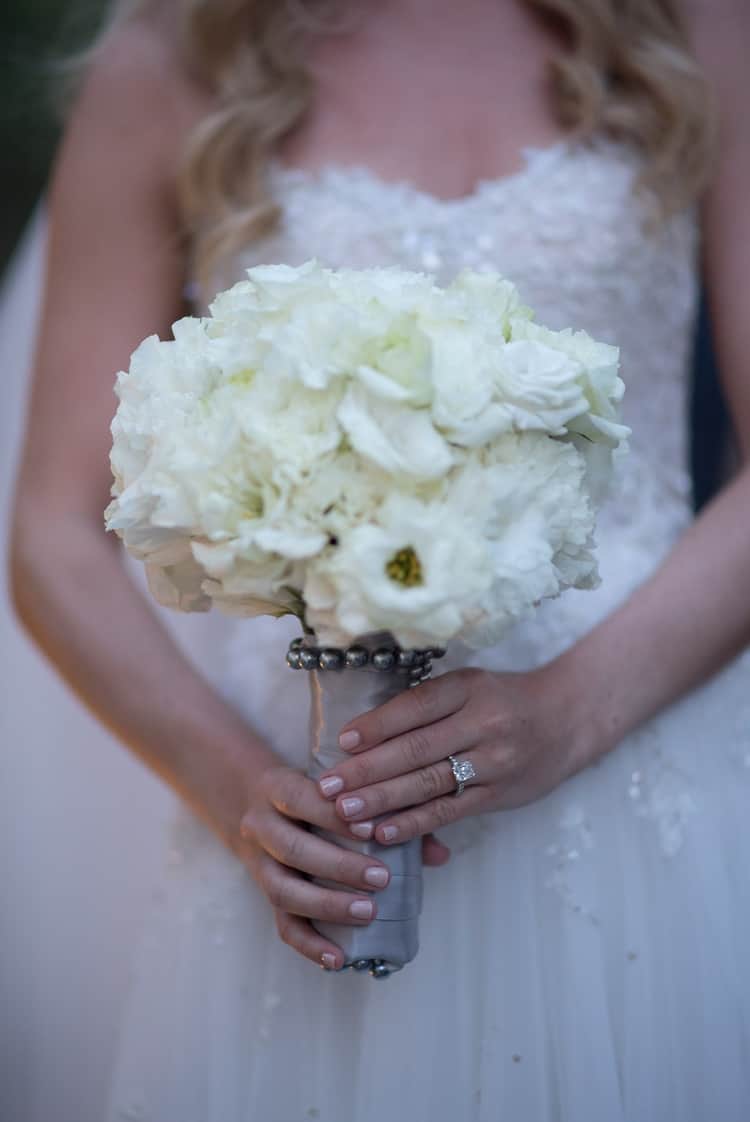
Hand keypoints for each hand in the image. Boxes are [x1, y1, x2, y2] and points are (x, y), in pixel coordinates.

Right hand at [231, 756, 450, 971]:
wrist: (247, 796)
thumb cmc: (312, 792)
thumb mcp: (337, 787)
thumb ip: (387, 809)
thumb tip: (440, 854)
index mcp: (278, 787)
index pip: (303, 800)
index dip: (335, 817)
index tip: (371, 830)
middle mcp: (261, 825)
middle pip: (292, 848)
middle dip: (338, 866)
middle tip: (382, 879)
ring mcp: (258, 863)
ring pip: (283, 889)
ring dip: (326, 905)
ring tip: (368, 913)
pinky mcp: (265, 894)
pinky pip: (282, 925)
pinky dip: (309, 945)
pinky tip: (337, 958)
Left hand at [316, 662, 598, 847]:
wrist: (567, 718)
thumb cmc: (504, 700)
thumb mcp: (470, 685)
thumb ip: (427, 705)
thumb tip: (363, 733)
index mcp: (468, 688)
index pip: (415, 707)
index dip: (376, 726)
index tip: (342, 742)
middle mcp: (482, 723)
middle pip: (416, 749)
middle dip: (367, 770)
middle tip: (328, 786)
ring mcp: (493, 761)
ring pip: (429, 783)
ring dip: (382, 800)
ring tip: (345, 813)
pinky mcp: (499, 794)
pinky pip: (450, 811)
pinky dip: (414, 823)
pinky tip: (384, 832)